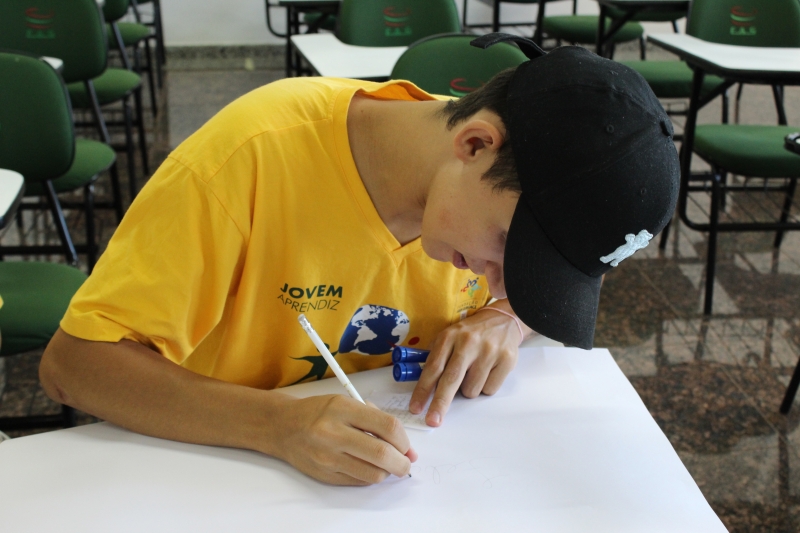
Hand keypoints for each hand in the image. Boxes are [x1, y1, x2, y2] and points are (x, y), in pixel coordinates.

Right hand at [273, 394, 417, 485]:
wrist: (283, 427)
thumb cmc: (318, 413)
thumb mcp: (346, 402)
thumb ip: (375, 420)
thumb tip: (405, 447)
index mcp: (342, 408)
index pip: (387, 427)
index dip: (404, 440)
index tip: (406, 446)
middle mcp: (333, 433)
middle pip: (382, 454)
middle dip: (401, 462)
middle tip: (405, 462)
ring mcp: (327, 456)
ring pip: (372, 474)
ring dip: (387, 472)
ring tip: (384, 464)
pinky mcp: (324, 474)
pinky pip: (358, 481)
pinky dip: (369, 476)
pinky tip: (366, 466)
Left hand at [409, 301, 525, 426]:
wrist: (503, 320)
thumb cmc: (470, 334)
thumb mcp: (449, 337)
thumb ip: (437, 358)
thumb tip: (423, 389)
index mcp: (449, 337)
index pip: (433, 368)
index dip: (423, 390)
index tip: (416, 408)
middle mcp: (468, 343)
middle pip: (451, 380)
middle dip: (440, 404)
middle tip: (432, 421)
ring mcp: (489, 351)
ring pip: (471, 390)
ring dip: (468, 389)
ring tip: (473, 372)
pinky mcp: (506, 360)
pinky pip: (490, 390)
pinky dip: (485, 387)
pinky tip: (487, 371)